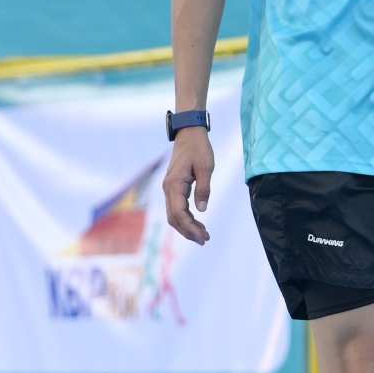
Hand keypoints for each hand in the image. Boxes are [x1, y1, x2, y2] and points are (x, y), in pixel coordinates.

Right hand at [163, 128, 214, 242]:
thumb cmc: (198, 148)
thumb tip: (202, 210)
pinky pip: (177, 207)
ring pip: (174, 214)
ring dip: (187, 226)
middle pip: (174, 218)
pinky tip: (198, 222)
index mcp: (174, 184)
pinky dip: (186, 217)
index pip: (179, 213)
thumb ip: (203, 188)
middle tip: (205, 240)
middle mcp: (168, 188)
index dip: (190, 227)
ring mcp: (169, 188)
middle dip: (188, 231)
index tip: (203, 236)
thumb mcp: (206, 167)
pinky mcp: (174, 187)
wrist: (189, 133)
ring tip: (203, 235)